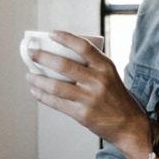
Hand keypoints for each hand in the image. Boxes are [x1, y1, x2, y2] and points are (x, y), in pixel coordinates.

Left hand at [27, 30, 149, 149]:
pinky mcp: (82, 114)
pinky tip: (35, 90)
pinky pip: (56, 103)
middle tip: (31, 52)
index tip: (51, 33)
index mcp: (105, 67)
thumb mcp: (110, 75)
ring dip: (38, 79)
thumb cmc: (116, 97)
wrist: (129, 125)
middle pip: (64, 65)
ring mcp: (89, 98)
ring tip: (29, 75)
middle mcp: (98, 80)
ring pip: (56, 86)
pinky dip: (42, 96)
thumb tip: (61, 55)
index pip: (83, 46)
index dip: (65, 38)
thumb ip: (91, 66)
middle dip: (43, 57)